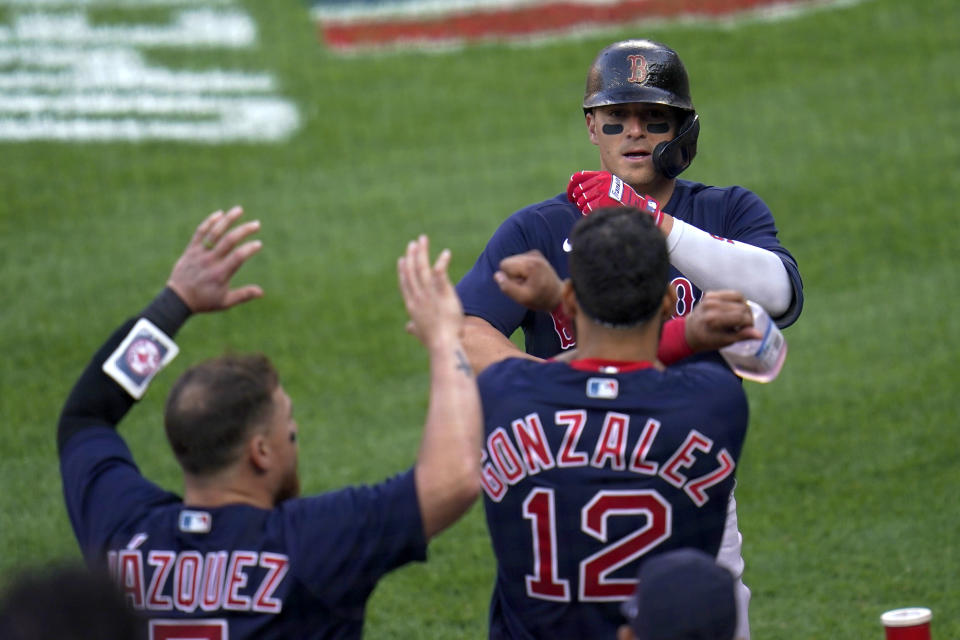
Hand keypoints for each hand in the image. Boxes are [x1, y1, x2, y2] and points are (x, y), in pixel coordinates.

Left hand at [167, 206, 263, 312]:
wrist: (178, 299)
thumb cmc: (204, 301)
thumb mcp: (225, 302)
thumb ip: (244, 295)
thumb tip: (262, 292)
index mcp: (220, 274)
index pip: (238, 257)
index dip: (249, 249)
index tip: (258, 244)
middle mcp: (210, 261)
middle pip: (229, 241)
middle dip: (244, 230)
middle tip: (256, 224)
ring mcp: (199, 254)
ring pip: (214, 232)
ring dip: (228, 220)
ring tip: (239, 209)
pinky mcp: (191, 250)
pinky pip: (200, 232)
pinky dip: (209, 222)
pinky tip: (220, 214)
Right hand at [397, 235, 462, 349]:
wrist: (442, 344)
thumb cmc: (433, 341)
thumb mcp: (420, 333)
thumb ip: (414, 328)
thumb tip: (409, 328)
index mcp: (411, 305)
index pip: (405, 283)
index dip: (403, 270)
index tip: (402, 259)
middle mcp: (417, 297)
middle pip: (412, 271)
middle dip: (411, 256)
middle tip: (413, 243)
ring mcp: (428, 294)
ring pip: (422, 268)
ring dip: (422, 253)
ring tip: (423, 240)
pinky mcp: (442, 293)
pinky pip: (441, 273)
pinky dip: (442, 262)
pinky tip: (446, 253)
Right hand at [493, 250, 563, 311]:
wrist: (557, 295)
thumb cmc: (540, 298)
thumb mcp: (522, 298)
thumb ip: (507, 287)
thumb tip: (497, 275)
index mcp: (530, 265)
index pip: (504, 265)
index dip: (509, 277)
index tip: (521, 285)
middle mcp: (533, 255)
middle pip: (508, 261)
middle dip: (512, 274)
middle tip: (525, 284)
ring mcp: (535, 253)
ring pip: (513, 260)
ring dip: (518, 272)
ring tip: (529, 281)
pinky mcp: (536, 254)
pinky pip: (519, 260)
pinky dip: (523, 269)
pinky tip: (532, 276)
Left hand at [566, 170, 662, 224]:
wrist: (636, 206)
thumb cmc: (622, 197)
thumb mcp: (610, 184)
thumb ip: (596, 184)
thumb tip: (576, 189)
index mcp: (601, 176)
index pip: (578, 177)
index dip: (571, 187)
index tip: (570, 195)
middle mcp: (600, 182)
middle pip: (578, 190)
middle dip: (577, 199)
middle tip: (581, 204)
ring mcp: (601, 192)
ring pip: (581, 201)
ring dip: (582, 207)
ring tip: (589, 209)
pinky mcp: (601, 202)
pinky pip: (586, 208)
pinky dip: (586, 212)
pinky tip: (592, 213)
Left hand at [685, 291, 762, 351]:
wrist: (690, 331)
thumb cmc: (708, 339)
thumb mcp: (725, 341)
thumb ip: (742, 336)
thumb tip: (760, 335)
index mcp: (713, 319)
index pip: (742, 318)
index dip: (749, 325)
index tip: (747, 331)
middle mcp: (711, 306)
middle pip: (742, 308)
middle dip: (747, 317)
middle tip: (743, 326)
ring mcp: (710, 297)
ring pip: (740, 297)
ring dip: (743, 307)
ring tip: (739, 317)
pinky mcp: (710, 293)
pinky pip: (732, 293)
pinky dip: (737, 300)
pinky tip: (734, 309)